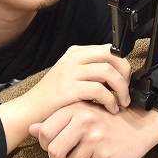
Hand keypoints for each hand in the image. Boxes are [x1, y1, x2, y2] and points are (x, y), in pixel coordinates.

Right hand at [0, 44, 130, 153]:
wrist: (31, 109)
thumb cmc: (53, 97)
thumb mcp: (69, 75)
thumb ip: (88, 69)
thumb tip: (115, 72)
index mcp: (75, 53)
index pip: (108, 49)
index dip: (122, 64)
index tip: (126, 79)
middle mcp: (73, 58)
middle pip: (111, 55)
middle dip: (125, 73)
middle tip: (127, 90)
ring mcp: (70, 72)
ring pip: (108, 71)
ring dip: (121, 89)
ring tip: (122, 102)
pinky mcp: (69, 88)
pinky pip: (99, 90)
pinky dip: (110, 101)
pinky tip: (110, 109)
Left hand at [29, 101, 157, 157]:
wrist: (137, 124)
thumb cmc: (105, 118)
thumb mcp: (81, 112)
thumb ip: (56, 120)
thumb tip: (31, 128)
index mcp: (74, 110)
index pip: (45, 131)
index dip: (43, 143)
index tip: (48, 147)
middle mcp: (83, 123)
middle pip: (53, 150)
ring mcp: (94, 140)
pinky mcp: (105, 157)